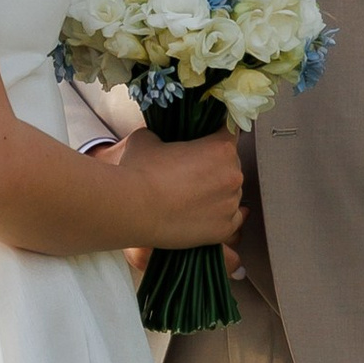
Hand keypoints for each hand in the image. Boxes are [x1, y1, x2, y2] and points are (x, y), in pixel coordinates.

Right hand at [109, 124, 243, 253]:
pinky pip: (232, 219)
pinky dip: (219, 216)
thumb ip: (165, 135)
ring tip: (190, 197)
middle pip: (231, 165)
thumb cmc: (138, 173)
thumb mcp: (148, 138)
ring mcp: (230, 204)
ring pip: (231, 193)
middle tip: (191, 173)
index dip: (215, 136)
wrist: (130, 209)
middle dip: (215, 167)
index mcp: (221, 148)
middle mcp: (233, 175)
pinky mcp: (224, 229)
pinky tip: (203, 213)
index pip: (229, 133)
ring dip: (217, 192)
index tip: (204, 143)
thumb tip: (162, 141)